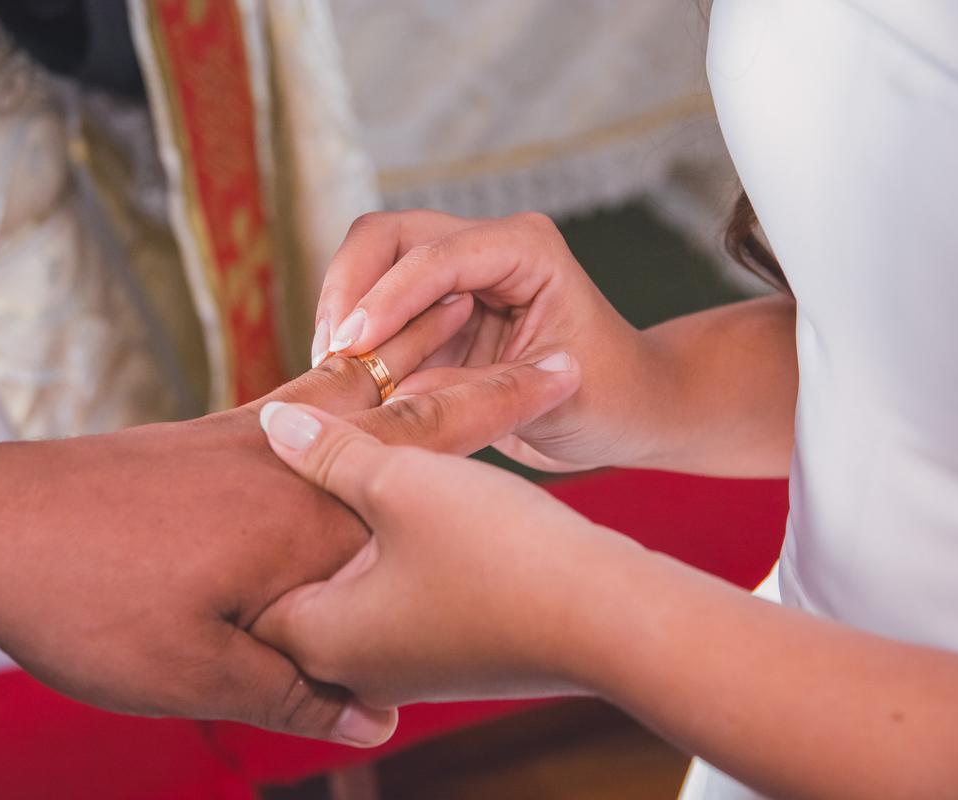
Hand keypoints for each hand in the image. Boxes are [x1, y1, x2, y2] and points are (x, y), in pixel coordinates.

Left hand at [0, 298, 579, 745]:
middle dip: (480, 393)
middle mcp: (295, 465)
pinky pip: (299, 404)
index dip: (503, 415)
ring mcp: (250, 441)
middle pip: (408, 413)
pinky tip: (345, 398)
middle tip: (541, 370)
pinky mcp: (211, 437)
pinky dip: (341, 392)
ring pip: (354, 397)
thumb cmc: (98, 605)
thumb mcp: (203, 676)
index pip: (434, 452)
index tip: (564, 383)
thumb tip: (368, 726)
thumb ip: (297, 693)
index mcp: (315, 517)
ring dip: (413, 379)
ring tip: (461, 358)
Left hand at [250, 402, 613, 707]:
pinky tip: (402, 509)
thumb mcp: (400, 484)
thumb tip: (276, 428)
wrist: (615, 620)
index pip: (244, 581)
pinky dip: (386, 550)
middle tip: (280, 465)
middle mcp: (351, 662)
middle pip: (292, 581)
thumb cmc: (499, 554)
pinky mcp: (447, 649)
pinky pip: (391, 593)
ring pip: (347, 583)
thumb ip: (329, 454)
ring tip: (345, 471)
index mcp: (320, 632)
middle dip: (288, 522)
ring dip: (345, 531)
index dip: (241, 516)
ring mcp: (403, 661)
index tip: (240, 471)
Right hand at [312, 210, 797, 476]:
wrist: (628, 410)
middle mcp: (486, 247)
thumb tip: (393, 395)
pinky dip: (352, 337)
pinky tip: (343, 380)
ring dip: (341, 312)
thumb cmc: (612, 398)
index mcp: (526, 248)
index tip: (350, 346)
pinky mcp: (435, 311)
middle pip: (386, 236)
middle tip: (329, 356)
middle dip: (348, 290)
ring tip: (329, 373)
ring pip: (369, 264)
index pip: (436, 254)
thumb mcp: (551, 404)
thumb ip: (472, 394)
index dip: (386, 297)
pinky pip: (375, 308)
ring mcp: (456, 275)